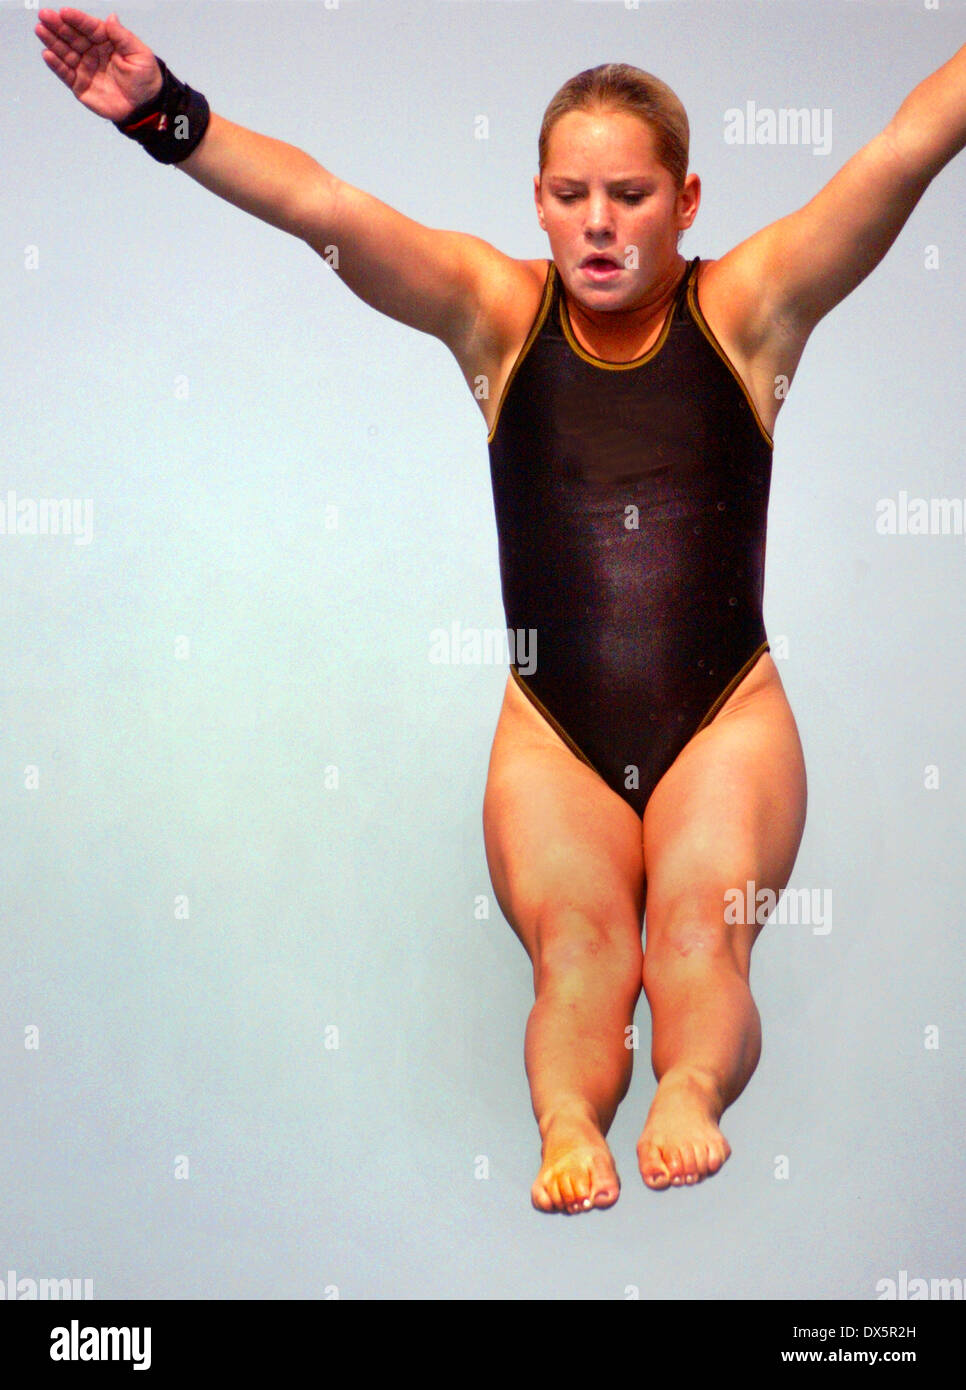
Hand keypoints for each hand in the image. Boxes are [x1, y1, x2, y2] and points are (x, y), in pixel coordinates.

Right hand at [34, 8, 161, 121]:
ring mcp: (84, 68)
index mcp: (106, 41)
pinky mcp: (79, 85)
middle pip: (73, 37)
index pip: (89, 27)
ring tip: (41, 30)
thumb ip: (123, 37)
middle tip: (45, 16)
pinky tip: (47, 54)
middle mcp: (92, 51)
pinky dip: (56, 65)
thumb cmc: (145, 78)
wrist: (144, 107)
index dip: (77, 20)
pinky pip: (65, 74)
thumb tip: (111, 18)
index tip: (64, 12)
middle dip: (58, 26)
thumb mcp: (139, 55)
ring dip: (52, 41)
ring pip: (65, 52)